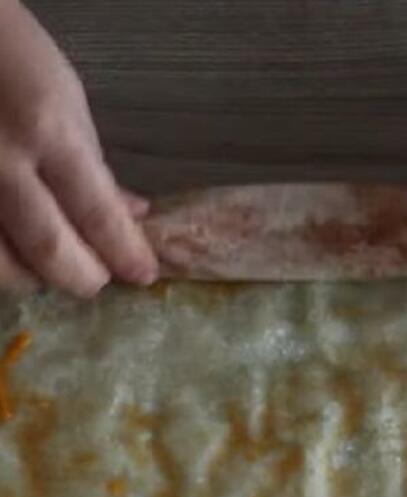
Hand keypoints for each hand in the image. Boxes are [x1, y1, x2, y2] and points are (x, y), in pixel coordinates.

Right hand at [0, 1, 156, 296]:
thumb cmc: (16, 58)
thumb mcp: (70, 104)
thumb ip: (97, 168)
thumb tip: (132, 215)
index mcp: (47, 132)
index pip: (98, 213)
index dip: (125, 252)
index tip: (144, 274)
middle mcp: (0, 161)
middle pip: (47, 247)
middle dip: (82, 277)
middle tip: (98, 281)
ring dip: (34, 278)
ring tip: (54, 272)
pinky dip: (2, 263)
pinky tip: (17, 259)